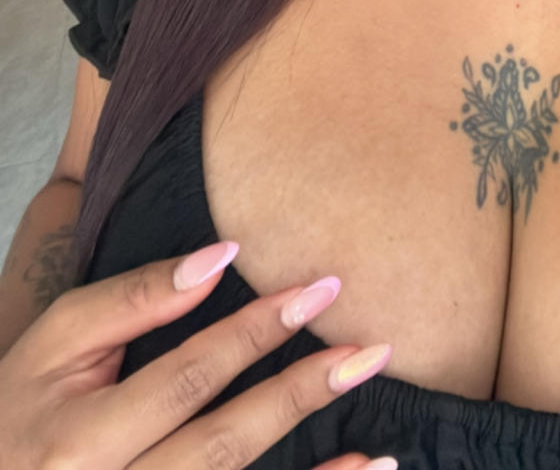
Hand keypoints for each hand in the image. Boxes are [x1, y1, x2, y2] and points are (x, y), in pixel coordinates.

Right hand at [0, 239, 396, 469]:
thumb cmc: (23, 409)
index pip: (186, 379)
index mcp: (80, 439)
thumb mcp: (56, 344)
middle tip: (369, 350)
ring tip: (380, 446)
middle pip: (222, 445)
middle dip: (300, 393)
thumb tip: (219, 257)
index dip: (254, 333)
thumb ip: (132, 301)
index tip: (316, 292)